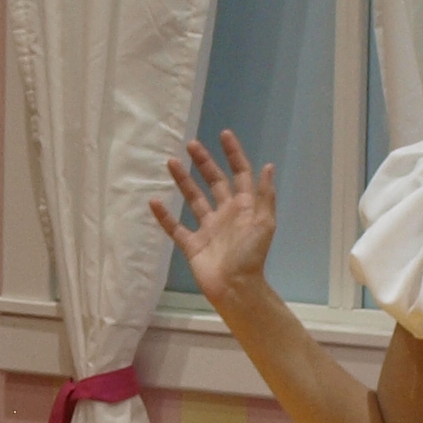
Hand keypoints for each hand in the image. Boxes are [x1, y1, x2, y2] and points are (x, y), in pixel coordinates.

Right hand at [151, 133, 278, 308]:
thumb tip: (268, 166)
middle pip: (214, 182)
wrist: (235, 287)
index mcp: (244, 207)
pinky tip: (154, 201)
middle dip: (204, 162)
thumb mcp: (264, 223)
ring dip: (183, 181)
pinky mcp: (192, 244)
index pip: (239, 174)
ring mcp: (207, 229)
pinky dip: (165, 216)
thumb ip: (264, 195)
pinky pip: (176, 227)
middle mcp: (225, 214)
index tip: (224, 135)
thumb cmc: (252, 255)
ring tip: (171, 163)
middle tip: (191, 144)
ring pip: (193, 199)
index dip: (233, 154)